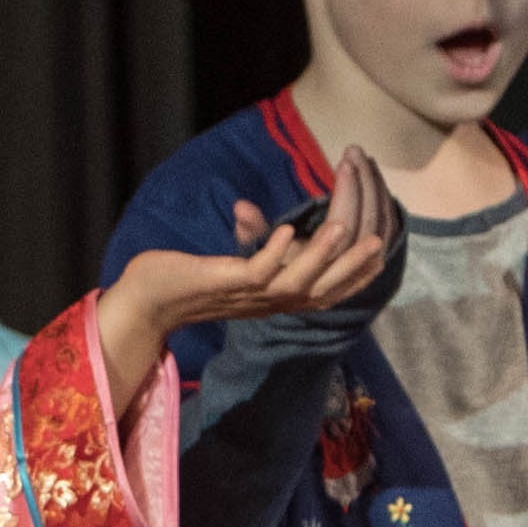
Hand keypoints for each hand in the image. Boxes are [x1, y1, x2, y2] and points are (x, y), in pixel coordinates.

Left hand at [107, 149, 400, 347]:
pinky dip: (273, 252)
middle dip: (351, 268)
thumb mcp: (236, 267)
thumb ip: (258, 251)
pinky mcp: (224, 284)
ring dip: (320, 255)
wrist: (146, 300)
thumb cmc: (188, 281)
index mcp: (274, 299)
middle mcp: (267, 302)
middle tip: (380, 242)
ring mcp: (247, 296)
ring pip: (296, 282)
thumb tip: (271, 223)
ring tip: (342, 227)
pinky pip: (257, 273)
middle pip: (321, 291)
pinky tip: (285, 230)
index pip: (325, 292)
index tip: (381, 252)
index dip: (353, 276)